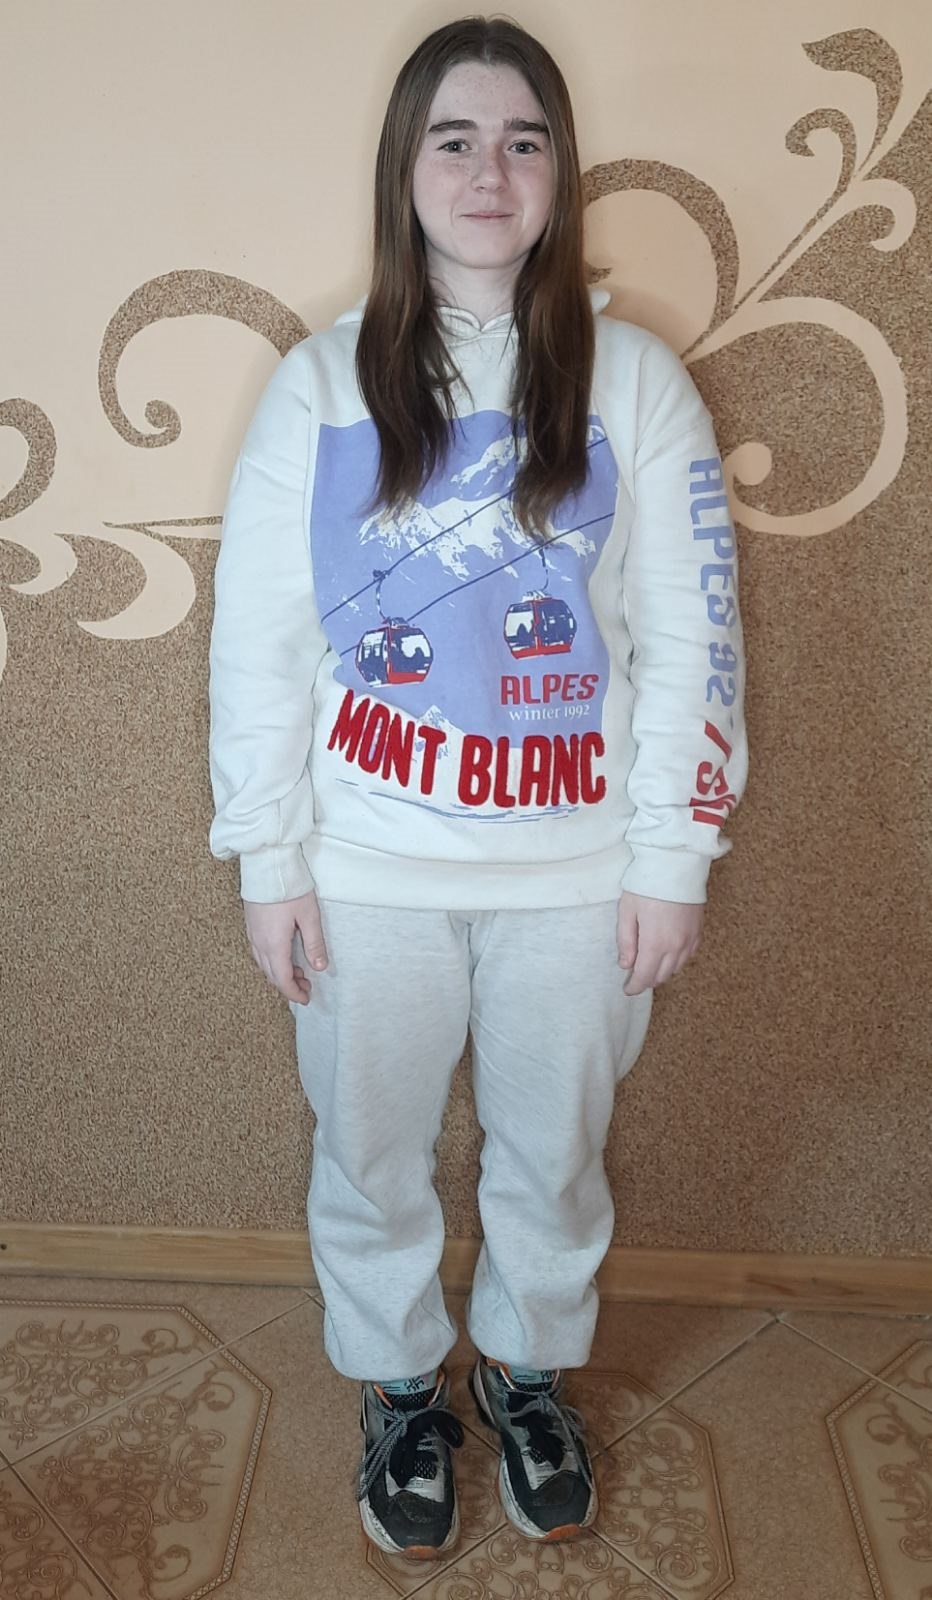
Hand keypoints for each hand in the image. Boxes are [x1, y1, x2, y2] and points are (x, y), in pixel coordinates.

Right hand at [243, 890, 328, 1005]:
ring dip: (280, 973)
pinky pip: (259, 952)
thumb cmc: (289, 887)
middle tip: (307, 986)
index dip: (294, 993)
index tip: (306, 999)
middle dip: (289, 985)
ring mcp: (252, 933)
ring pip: (264, 964)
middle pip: (272, 974)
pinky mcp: (251, 924)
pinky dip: (272, 961)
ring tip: (298, 971)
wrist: (265, 864)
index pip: (282, 979)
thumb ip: (314, 943)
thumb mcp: (309, 916)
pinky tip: (283, 955)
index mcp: (274, 944)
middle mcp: (259, 943)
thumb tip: (320, 967)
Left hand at [617, 891, 703, 996]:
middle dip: (647, 979)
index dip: (634, 987)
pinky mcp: (699, 930)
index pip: (644, 977)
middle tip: (635, 975)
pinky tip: (669, 953)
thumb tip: (625, 965)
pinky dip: (677, 960)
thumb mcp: (627, 911)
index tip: (627, 990)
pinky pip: (689, 955)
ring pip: (676, 968)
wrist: (677, 864)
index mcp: (655, 944)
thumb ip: (626, 941)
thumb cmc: (647, 884)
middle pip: (661, 976)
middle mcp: (676, 947)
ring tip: (650, 963)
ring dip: (663, 971)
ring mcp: (690, 939)